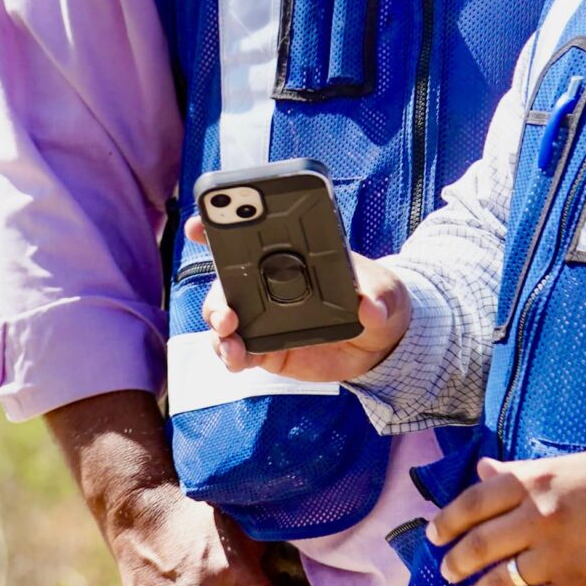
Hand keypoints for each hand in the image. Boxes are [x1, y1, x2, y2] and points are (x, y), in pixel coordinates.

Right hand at [187, 217, 408, 383]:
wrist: (379, 344)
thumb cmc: (379, 301)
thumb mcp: (386, 293)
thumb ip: (379, 298)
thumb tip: (370, 308)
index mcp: (292, 257)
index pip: (251, 237)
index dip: (219, 229)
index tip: (199, 226)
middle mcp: (267, 284)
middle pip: (226, 282)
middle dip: (216, 294)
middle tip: (226, 312)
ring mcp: (262, 316)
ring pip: (223, 318)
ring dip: (218, 327)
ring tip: (231, 339)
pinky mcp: (264, 348)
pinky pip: (236, 351)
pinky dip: (230, 355)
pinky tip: (237, 359)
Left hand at [432, 452, 585, 585]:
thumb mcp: (570, 466)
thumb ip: (524, 473)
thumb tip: (483, 471)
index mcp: (536, 482)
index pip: (472, 502)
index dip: (446, 521)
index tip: (435, 535)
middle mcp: (542, 517)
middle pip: (479, 545)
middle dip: (456, 563)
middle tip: (448, 571)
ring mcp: (562, 555)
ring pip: (502, 582)